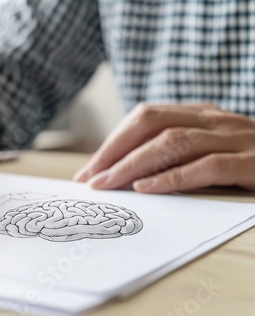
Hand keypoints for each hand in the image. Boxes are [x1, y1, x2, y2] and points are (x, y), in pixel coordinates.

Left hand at [74, 103, 254, 192]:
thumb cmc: (246, 161)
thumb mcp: (207, 149)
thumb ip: (173, 154)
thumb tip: (123, 174)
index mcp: (199, 114)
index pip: (144, 117)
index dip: (112, 142)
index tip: (88, 170)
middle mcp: (213, 120)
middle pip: (151, 123)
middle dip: (114, 151)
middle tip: (89, 179)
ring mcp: (235, 139)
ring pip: (172, 142)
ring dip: (133, 165)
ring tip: (107, 185)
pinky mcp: (252, 163)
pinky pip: (206, 167)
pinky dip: (172, 178)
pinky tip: (147, 189)